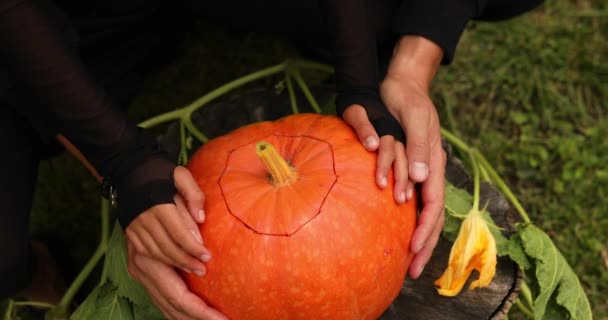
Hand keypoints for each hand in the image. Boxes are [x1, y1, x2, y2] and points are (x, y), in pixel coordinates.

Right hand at [125, 166, 226, 318]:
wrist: (131, 180)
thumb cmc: (161, 179)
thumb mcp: (178, 176)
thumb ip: (192, 194)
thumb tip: (200, 218)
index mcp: (153, 222)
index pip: (176, 244)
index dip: (192, 256)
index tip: (208, 263)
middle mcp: (142, 247)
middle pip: (169, 286)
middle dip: (196, 308)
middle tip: (221, 319)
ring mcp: (138, 260)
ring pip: (162, 296)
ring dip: (187, 314)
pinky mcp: (137, 267)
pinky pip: (156, 295)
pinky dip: (174, 310)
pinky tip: (192, 318)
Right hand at [125, 166, 209, 275]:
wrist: (130, 170)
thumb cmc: (161, 173)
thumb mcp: (182, 175)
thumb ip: (194, 194)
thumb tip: (201, 219)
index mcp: (158, 205)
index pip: (178, 233)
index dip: (193, 248)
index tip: (207, 256)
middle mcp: (144, 219)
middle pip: (167, 246)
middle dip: (186, 260)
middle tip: (203, 270)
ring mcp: (134, 227)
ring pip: (156, 252)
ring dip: (175, 263)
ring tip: (193, 269)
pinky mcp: (129, 232)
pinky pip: (145, 252)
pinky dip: (160, 260)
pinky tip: (174, 264)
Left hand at [344, 35, 445, 279]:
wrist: (402, 84)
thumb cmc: (406, 99)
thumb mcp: (415, 117)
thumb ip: (420, 148)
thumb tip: (421, 179)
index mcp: (434, 162)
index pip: (434, 204)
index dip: (425, 230)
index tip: (413, 251)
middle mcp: (431, 171)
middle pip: (432, 215)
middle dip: (424, 245)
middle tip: (413, 272)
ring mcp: (423, 172)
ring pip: (425, 212)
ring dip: (419, 238)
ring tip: (409, 262)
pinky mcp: (412, 169)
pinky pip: (415, 201)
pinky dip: (410, 221)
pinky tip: (401, 234)